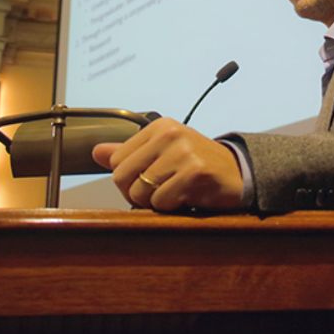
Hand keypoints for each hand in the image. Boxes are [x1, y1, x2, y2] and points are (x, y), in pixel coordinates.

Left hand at [91, 117, 243, 211]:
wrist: (237, 173)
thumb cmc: (196, 164)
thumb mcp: (162, 152)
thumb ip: (129, 152)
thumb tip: (96, 152)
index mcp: (158, 126)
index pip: (116, 161)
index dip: (127, 179)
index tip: (148, 180)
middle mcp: (169, 134)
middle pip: (122, 177)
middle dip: (136, 193)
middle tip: (158, 193)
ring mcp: (183, 151)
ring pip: (140, 192)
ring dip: (155, 202)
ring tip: (174, 193)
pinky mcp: (195, 171)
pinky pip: (162, 201)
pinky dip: (171, 207)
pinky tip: (186, 197)